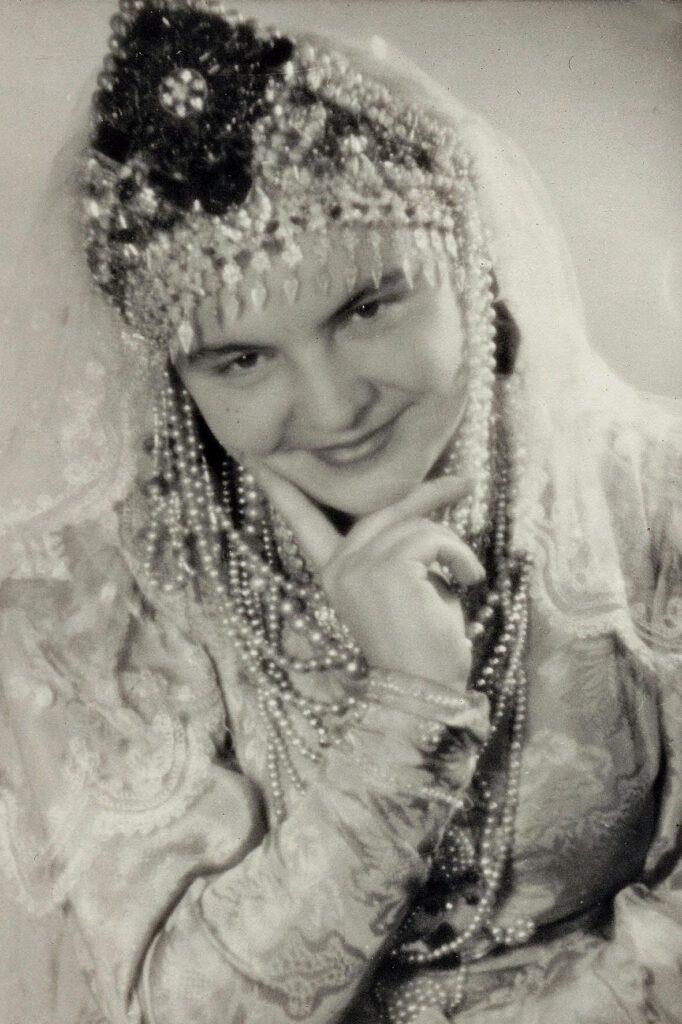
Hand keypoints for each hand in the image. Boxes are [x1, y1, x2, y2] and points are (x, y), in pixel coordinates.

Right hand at [257, 470, 483, 689]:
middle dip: (426, 493)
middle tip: (464, 482)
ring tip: (467, 575)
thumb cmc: (420, 647)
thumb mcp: (403, 590)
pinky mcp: (388, 566)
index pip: (303, 521)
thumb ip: (397, 552)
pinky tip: (469, 580)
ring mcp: (359, 565)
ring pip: (414, 523)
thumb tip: (418, 516)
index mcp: (334, 574)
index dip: (283, 489)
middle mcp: (339, 566)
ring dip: (452, 546)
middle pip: (381, 508)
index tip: (257, 457)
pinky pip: (433, 537)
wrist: (424, 693)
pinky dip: (460, 556)